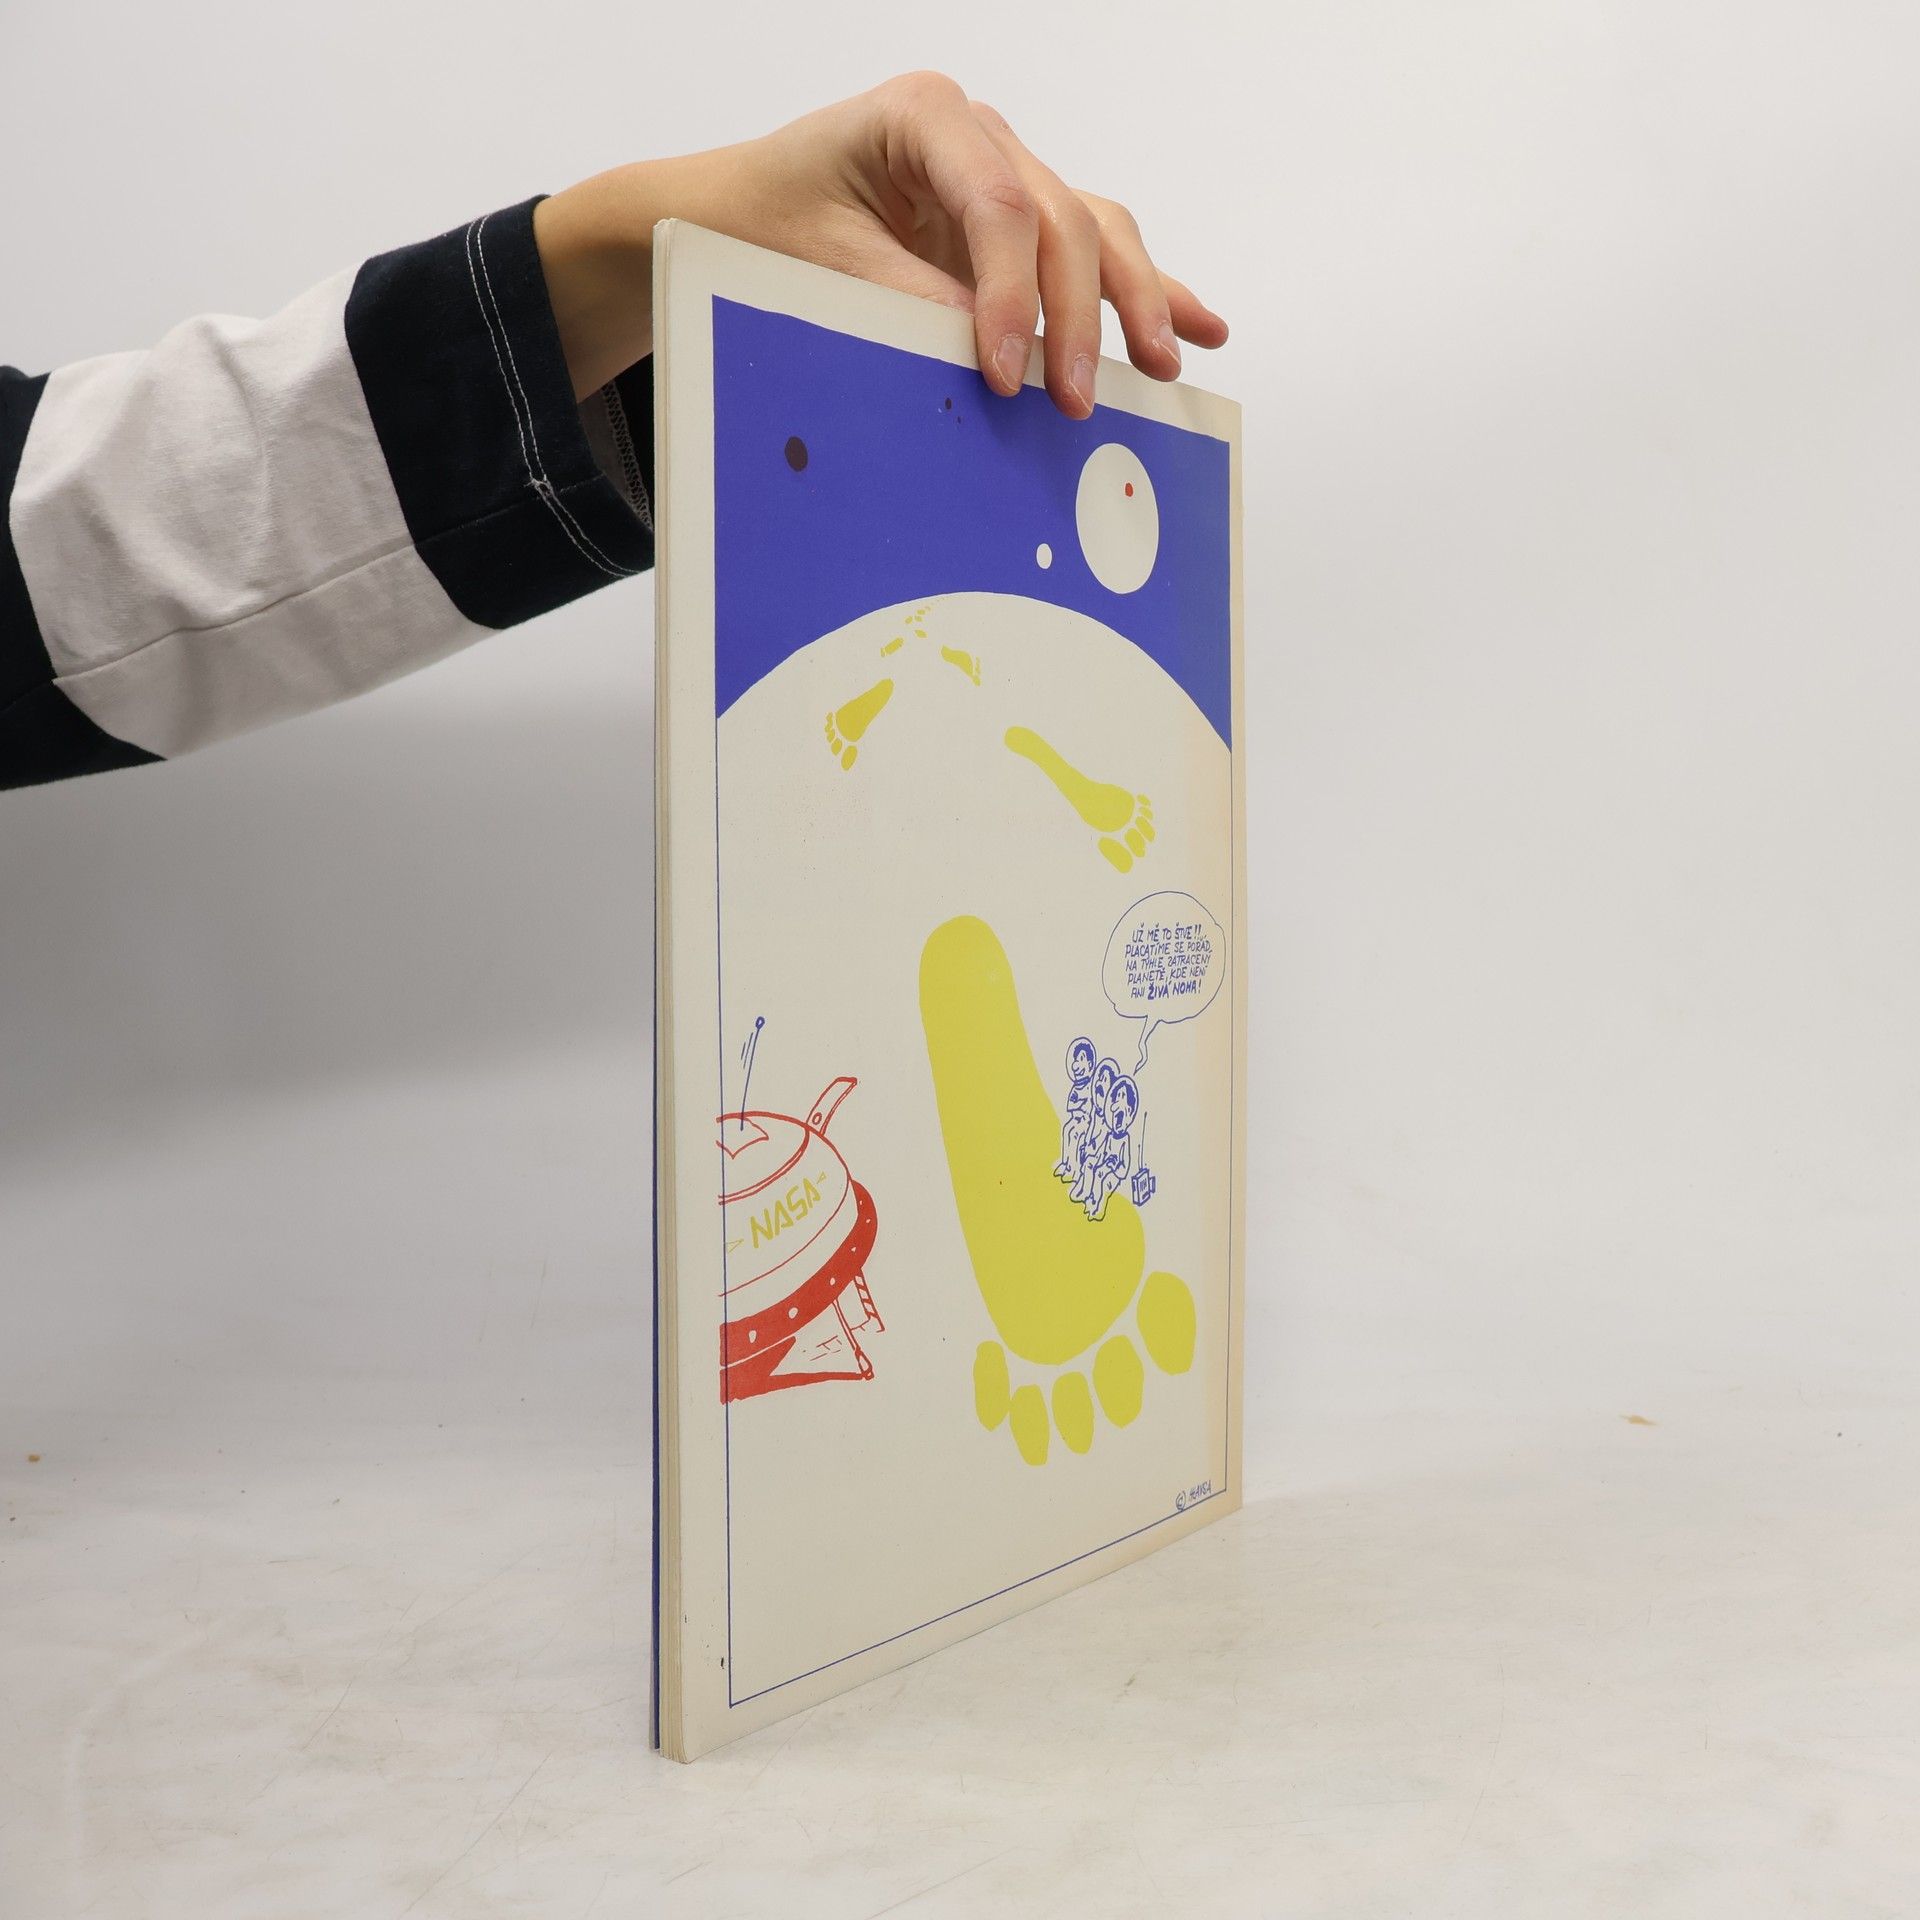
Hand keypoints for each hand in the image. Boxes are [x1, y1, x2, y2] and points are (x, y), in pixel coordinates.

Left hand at [533, 71, 1227, 411]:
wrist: (732, 216)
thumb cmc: (761, 224)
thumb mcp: (818, 264)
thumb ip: (905, 302)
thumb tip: (986, 358)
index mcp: (922, 116)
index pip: (995, 205)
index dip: (1012, 295)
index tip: (1004, 374)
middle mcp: (977, 136)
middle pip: (1060, 218)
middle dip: (1076, 315)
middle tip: (1072, 399)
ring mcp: (1004, 176)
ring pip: (1093, 230)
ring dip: (1135, 301)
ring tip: (1161, 366)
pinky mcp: (1016, 225)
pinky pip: (1094, 251)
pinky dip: (1147, 290)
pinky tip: (1199, 325)